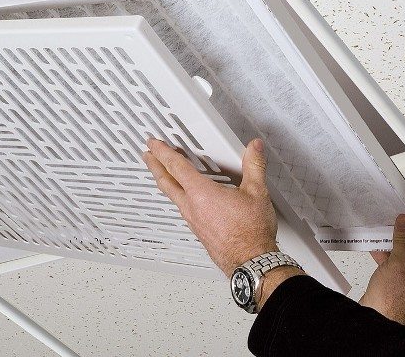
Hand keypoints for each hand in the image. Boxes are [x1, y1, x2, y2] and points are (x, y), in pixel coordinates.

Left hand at [142, 137, 279, 276]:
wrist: (251, 262)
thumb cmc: (251, 232)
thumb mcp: (256, 192)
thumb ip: (254, 165)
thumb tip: (254, 148)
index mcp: (201, 193)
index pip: (176, 166)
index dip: (162, 151)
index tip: (153, 144)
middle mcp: (192, 207)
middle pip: (166, 182)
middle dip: (155, 166)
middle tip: (148, 156)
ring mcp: (193, 221)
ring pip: (173, 197)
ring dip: (166, 182)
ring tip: (164, 175)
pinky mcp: (198, 232)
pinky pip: (183, 210)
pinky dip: (179, 198)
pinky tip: (187, 200)